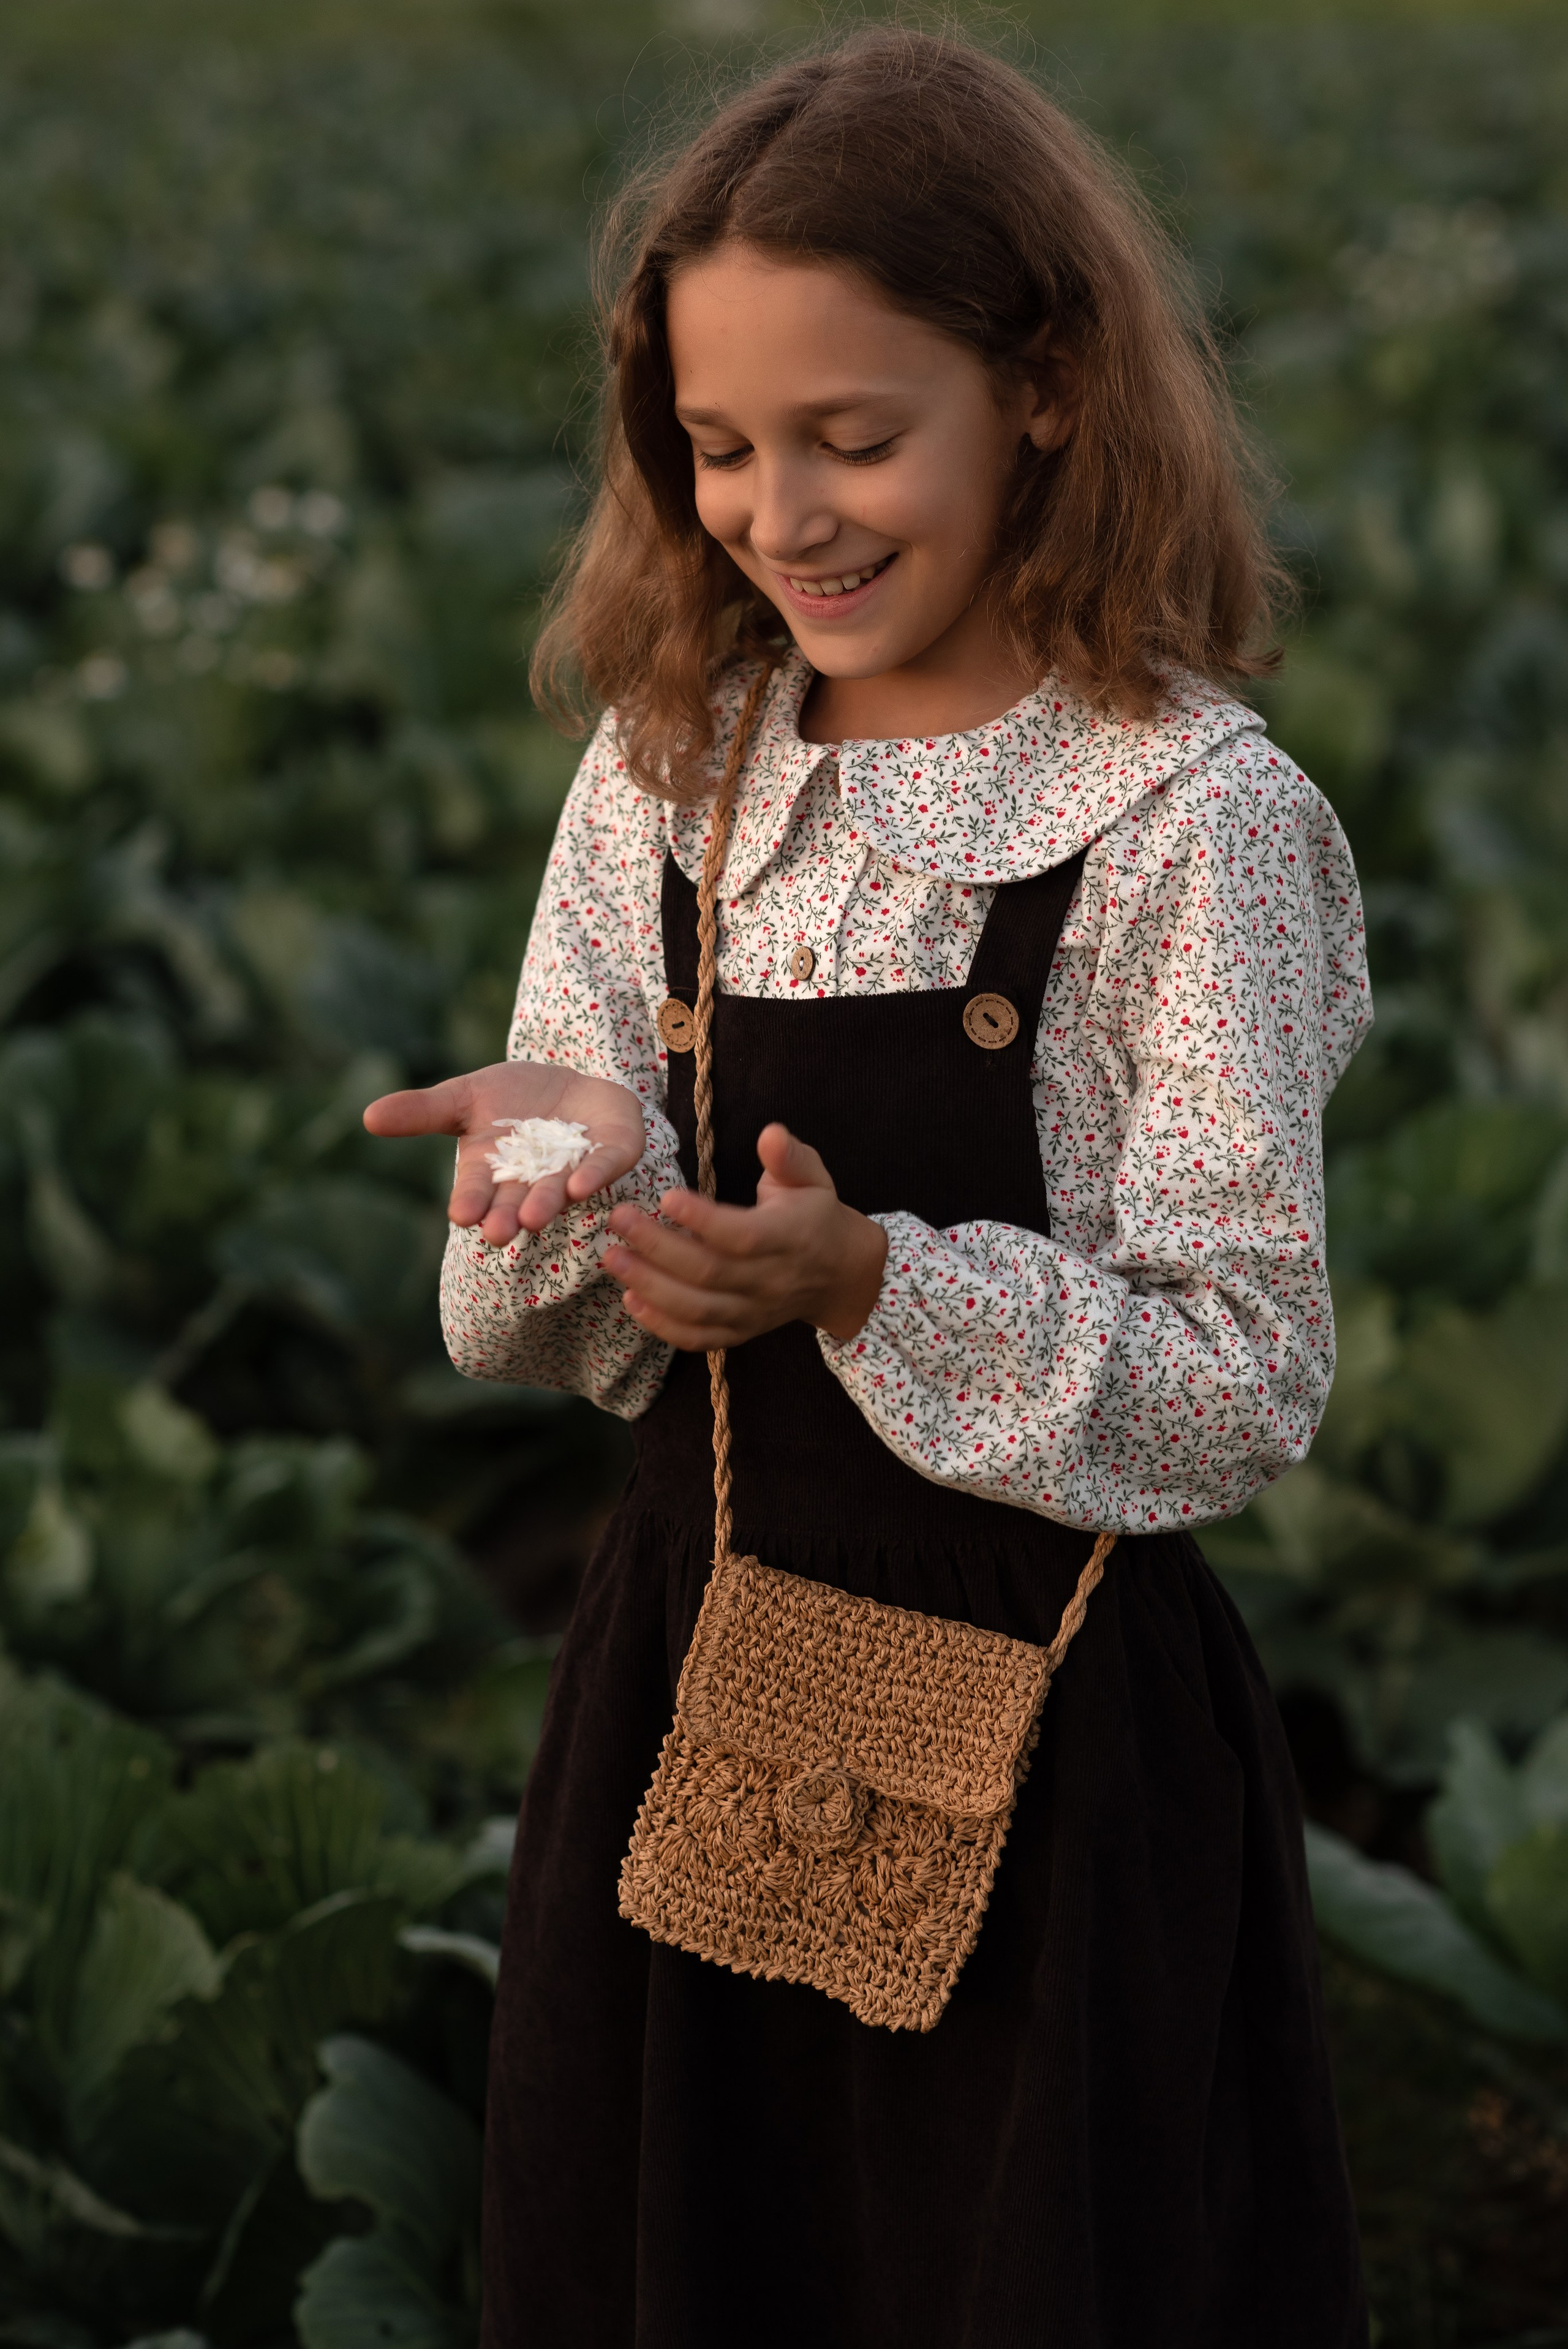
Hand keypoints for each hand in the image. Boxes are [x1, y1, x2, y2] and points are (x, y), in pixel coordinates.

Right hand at [364, 1062, 644, 1243]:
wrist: (573, 1083)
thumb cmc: (512, 1099)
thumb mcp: (464, 1097)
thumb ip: (422, 1111)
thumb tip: (367, 1117)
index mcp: (492, 1171)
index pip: (476, 1191)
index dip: (470, 1202)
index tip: (461, 1216)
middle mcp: (531, 1179)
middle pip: (516, 1201)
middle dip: (507, 1216)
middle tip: (498, 1234)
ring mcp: (573, 1168)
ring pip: (557, 1190)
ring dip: (545, 1203)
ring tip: (533, 1216)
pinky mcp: (613, 1153)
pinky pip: (604, 1165)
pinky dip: (593, 1174)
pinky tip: (581, 1185)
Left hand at [602, 1122, 887, 1349]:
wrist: (839, 1274)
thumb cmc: (815, 1214)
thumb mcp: (812, 1177)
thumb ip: (789, 1156)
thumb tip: (770, 1133)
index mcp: (789, 1238)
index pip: (742, 1236)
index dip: (702, 1220)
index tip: (665, 1197)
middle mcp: (770, 1281)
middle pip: (709, 1273)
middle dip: (658, 1248)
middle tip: (619, 1220)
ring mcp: (754, 1312)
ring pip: (697, 1309)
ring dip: (650, 1286)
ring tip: (613, 1257)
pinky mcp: (740, 1332)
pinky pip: (698, 1337)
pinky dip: (662, 1325)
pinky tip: (630, 1299)